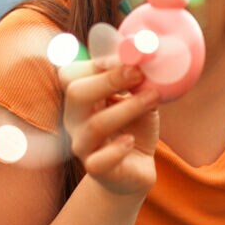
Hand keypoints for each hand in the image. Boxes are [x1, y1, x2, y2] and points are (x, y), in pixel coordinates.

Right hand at [63, 56, 159, 195]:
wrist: (135, 169)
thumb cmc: (133, 127)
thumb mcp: (138, 98)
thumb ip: (138, 80)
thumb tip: (143, 55)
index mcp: (81, 97)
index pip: (72, 74)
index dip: (98, 62)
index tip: (130, 57)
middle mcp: (75, 119)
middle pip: (77, 93)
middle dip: (110, 79)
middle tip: (139, 73)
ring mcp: (83, 145)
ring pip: (95, 125)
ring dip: (127, 108)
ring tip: (152, 97)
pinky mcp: (96, 169)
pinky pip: (98, 161)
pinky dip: (116, 149)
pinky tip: (131, 141)